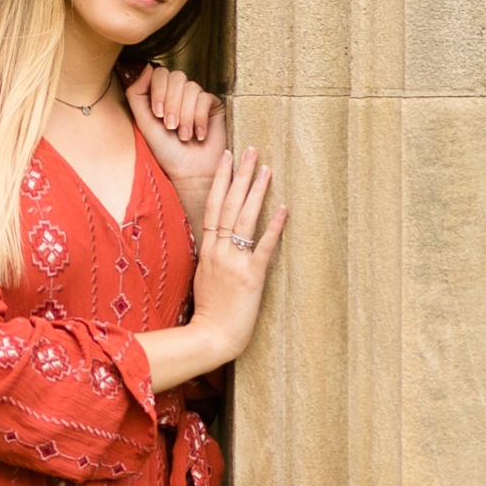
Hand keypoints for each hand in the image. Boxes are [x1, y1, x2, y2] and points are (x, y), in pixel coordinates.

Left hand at [131, 63, 228, 217]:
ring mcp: (197, 98)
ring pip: (191, 88)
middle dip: (172, 103)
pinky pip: (205, 99)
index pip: (159, 72)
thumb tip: (147, 67)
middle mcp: (179, 93)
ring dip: (185, 115)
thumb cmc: (166, 151)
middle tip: (171, 126)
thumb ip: (137, 95)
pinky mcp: (213, 105)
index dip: (159, 90)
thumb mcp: (144, 123)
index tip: (157, 115)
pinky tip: (198, 135)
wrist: (189, 171)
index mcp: (161, 94)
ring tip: (184, 135)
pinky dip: (199, 118)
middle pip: (176, 76)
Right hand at [187, 147, 287, 369]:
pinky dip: (273, 227)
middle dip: (240, 175)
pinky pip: (263, 247)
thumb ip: (212, 256)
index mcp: (208, 250)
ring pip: (245, 219)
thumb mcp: (204, 277)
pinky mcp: (251, 276)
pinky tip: (282, 208)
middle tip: (250, 150)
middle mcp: (219, 251)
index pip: (214, 206)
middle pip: (229, 205)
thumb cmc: (209, 311)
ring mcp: (235, 262)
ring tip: (266, 169)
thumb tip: (218, 239)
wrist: (212, 335)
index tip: (228, 158)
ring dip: (256, 192)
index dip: (221, 181)